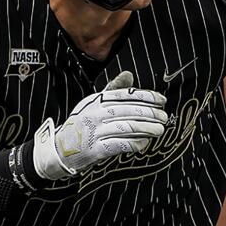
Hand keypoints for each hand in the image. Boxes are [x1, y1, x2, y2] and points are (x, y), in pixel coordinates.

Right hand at [32, 71, 168, 179]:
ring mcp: (94, 132)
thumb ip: (113, 90)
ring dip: (146, 128)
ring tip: (159, 130)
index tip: (162, 100)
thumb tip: (129, 75)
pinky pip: (119, 145)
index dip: (146, 96)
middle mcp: (95, 114)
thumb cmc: (82, 124)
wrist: (60, 149)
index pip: (125, 95)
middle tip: (164, 117)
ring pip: (126, 127)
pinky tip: (143, 144)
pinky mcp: (95, 150)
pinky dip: (133, 144)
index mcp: (97, 101)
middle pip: (128, 110)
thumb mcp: (93, 103)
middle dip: (150, 113)